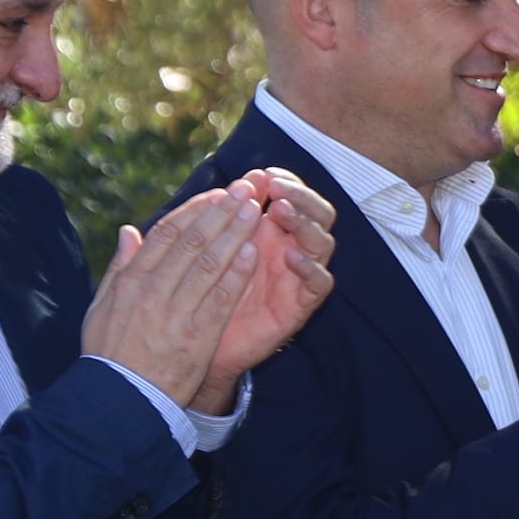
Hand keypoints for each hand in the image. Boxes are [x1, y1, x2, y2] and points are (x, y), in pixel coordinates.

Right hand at [79, 188, 268, 411]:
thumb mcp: (102, 307)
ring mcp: (175, 312)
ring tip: (255, 211)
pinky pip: (220, 299)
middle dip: (221, 212)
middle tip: (245, 190)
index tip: (216, 194)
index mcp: (131, 281)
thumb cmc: (110, 353)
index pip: (167, 235)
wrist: (120, 399)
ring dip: (235, 234)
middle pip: (193, 242)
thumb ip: (120, 267)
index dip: (195, 211)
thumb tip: (130, 231)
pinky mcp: (196, 336)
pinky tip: (253, 253)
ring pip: (209, 264)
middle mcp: (153, 291)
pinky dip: (236, 274)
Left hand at [200, 168, 338, 408]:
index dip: (285, 181)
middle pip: (317, 213)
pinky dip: (310, 267)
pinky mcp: (300, 304)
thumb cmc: (198, 294)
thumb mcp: (203, 250)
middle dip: (300, 196)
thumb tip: (227, 186)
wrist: (197, 344)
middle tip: (276, 190)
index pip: (293, 196)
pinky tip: (292, 256)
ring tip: (280, 212)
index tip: (262, 175)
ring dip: (304, 223)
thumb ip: (215, 220)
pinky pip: (320, 283)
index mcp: (269, 230)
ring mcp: (298, 275)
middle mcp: (290, 248)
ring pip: (322, 242)